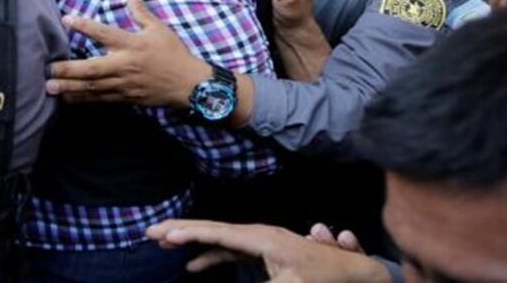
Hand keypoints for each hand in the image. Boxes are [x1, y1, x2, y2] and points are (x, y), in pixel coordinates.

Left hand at [46, 0, 210, 107]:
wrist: (189, 85)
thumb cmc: (174, 54)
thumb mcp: (159, 29)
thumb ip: (141, 11)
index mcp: (131, 45)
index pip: (104, 32)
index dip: (84, 25)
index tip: (66, 19)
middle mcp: (124, 65)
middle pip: (91, 68)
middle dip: (68, 70)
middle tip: (48, 69)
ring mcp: (123, 84)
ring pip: (92, 87)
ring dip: (70, 87)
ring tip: (50, 88)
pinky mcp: (125, 97)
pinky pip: (100, 99)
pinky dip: (83, 99)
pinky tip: (68, 98)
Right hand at [148, 220, 391, 281]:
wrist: (355, 271)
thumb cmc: (325, 277)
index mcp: (263, 239)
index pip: (218, 233)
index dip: (189, 233)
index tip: (164, 233)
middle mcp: (259, 234)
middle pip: (212, 229)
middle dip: (181, 230)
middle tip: (150, 229)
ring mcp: (261, 241)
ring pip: (218, 238)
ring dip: (192, 241)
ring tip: (163, 242)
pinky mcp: (264, 250)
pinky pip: (230, 249)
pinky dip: (209, 254)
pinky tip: (194, 266)